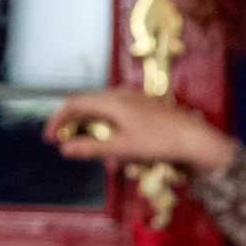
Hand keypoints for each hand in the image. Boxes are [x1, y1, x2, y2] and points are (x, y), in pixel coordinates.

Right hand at [41, 86, 236, 174]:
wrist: (197, 141)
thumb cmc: (159, 143)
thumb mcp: (122, 149)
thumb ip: (91, 148)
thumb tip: (64, 149)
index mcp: (112, 101)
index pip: (74, 104)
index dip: (57, 119)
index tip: (49, 138)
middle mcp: (120, 94)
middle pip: (86, 105)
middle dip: (72, 125)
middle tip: (63, 143)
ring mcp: (133, 99)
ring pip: (101, 111)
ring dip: (91, 130)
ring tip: (92, 151)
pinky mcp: (143, 107)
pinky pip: (116, 115)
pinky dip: (107, 130)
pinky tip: (116, 151)